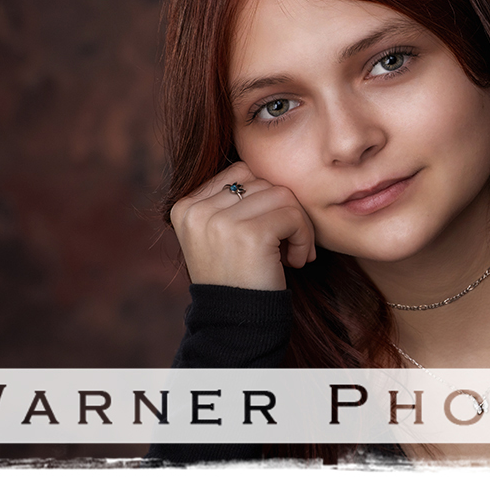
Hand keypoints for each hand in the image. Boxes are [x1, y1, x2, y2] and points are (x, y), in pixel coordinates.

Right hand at [169, 161, 316, 290]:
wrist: (236, 326)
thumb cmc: (237, 279)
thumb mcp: (219, 235)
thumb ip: (230, 201)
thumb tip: (265, 163)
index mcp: (185, 206)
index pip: (241, 172)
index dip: (264, 198)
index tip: (269, 231)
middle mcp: (197, 210)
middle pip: (263, 181)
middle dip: (283, 211)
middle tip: (286, 245)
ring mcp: (220, 221)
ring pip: (282, 195)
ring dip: (297, 225)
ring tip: (291, 254)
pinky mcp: (249, 234)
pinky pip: (293, 215)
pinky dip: (304, 238)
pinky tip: (296, 262)